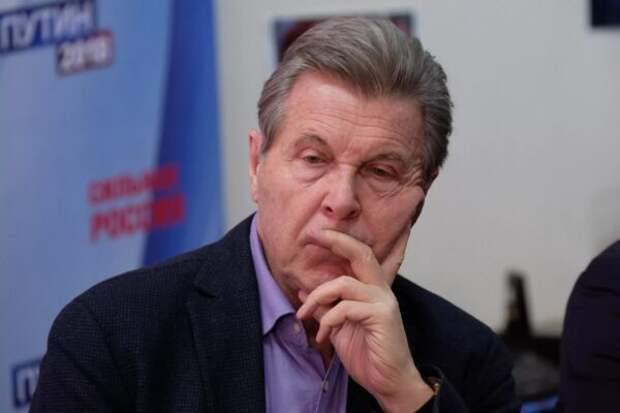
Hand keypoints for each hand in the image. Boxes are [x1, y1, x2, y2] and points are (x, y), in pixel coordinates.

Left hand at [296, 227, 433, 411]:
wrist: (388, 381)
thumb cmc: (366, 353)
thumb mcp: (338, 327)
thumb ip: (325, 307)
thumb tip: (304, 290)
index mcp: (371, 289)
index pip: (358, 255)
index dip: (338, 241)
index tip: (313, 234)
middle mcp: (381, 290)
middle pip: (361, 254)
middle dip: (336, 241)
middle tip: (311, 236)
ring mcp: (383, 302)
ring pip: (344, 284)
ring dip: (317, 296)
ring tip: (304, 315)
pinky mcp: (382, 316)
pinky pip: (345, 309)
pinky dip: (327, 320)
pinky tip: (322, 336)